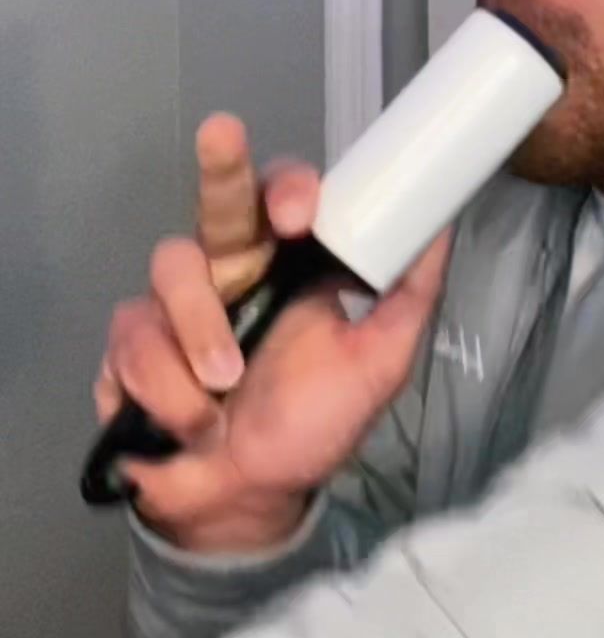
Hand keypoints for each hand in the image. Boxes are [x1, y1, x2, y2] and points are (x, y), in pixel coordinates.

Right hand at [95, 114, 450, 553]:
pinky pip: (137, 342)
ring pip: (171, 272)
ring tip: (225, 388)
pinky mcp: (128, 346)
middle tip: (223, 133)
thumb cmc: (311, 426)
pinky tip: (193, 422)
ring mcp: (173, 305)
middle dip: (221, 163)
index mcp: (288, 264)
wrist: (247, 504)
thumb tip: (441, 226)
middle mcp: (229, 270)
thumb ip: (408, 295)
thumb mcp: (378, 364)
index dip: (290, 188)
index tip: (302, 211)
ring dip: (201, 336)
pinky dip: (170, 391)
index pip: (286, 201)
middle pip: (219, 197)